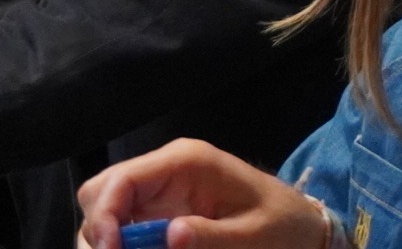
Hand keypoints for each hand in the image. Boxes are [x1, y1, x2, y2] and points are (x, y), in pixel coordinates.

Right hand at [78, 139, 327, 248]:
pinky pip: (126, 225)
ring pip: (107, 208)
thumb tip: (168, 236)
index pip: (123, 178)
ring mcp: (161, 190)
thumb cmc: (282, 226)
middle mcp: (165, 170)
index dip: (106, 214)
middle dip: (99, 228)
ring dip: (108, 239)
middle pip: (102, 190)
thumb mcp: (253, 237)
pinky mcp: (163, 211)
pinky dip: (125, 242)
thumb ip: (211, 237)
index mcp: (186, 162)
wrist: (302, 225)